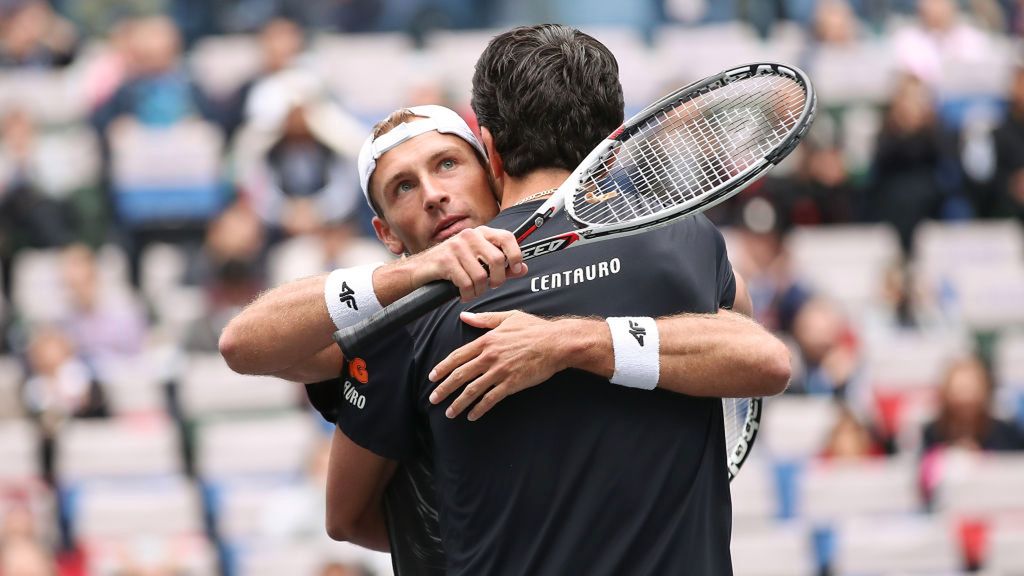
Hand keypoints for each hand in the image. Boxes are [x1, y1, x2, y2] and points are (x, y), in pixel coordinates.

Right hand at [412, 227, 526, 301]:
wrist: (420, 270)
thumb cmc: (451, 265)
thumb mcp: (477, 261)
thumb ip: (502, 265)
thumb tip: (523, 268)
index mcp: (480, 233)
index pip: (507, 237)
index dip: (516, 255)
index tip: (516, 269)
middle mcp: (469, 236)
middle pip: (497, 260)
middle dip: (497, 280)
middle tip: (491, 286)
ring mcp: (456, 247)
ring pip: (481, 276)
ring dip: (479, 291)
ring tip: (473, 292)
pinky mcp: (445, 261)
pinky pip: (466, 284)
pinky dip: (467, 294)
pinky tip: (463, 294)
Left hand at [428, 310, 568, 420]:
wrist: (556, 343)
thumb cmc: (535, 329)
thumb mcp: (508, 318)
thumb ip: (484, 319)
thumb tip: (464, 316)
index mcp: (487, 341)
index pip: (457, 356)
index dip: (442, 368)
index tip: (432, 377)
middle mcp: (489, 356)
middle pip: (460, 375)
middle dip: (444, 389)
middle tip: (433, 399)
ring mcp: (499, 371)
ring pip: (472, 390)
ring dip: (459, 403)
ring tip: (450, 413)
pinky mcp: (511, 384)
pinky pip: (490, 399)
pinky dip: (479, 409)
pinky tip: (472, 415)